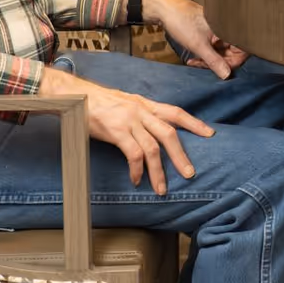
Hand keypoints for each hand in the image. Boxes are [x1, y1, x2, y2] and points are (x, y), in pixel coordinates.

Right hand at [41, 64, 213, 193]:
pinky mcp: (115, 131)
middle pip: (170, 133)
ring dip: (159, 171)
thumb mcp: (124, 103)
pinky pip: (133, 154)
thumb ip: (140, 115)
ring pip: (153, 148)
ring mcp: (129, 120)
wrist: (73, 94)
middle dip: (181, 155)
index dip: (194, 123)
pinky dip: (137, 170)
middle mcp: (141, 111)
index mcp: (145, 104)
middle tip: (190, 173)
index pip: (176, 112)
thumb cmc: (97, 101)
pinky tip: (137, 179)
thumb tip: (152, 130)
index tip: (210, 134)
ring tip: (161, 188)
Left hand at [143, 0, 248, 77]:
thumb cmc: (181, 20)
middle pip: (231, 53)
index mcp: (230, 28)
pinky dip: (205, 54)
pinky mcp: (210, 32)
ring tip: (196, 60)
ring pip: (221, 51)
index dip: (231, 63)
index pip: (242, 52)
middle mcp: (227, 29)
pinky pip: (213, 47)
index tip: (218, 69)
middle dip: (217, 62)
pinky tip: (195, 56)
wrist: (165, 9)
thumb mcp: (199, 45)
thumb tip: (226, 74)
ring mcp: (219, 30)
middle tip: (202, 64)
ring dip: (210, 59)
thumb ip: (214, 61)